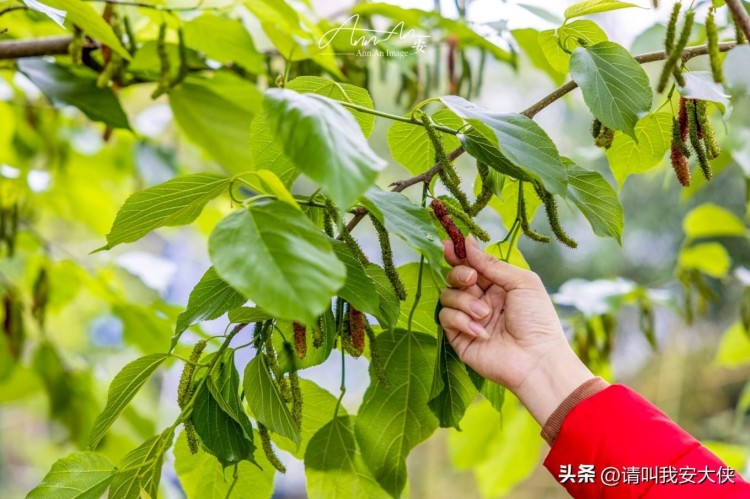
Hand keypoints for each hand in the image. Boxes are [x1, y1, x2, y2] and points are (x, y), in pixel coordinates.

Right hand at [439, 236, 594, 424]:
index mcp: (497, 286)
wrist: (536, 359)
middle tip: (472, 280)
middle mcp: (481, 300)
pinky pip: (446, 318)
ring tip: (485, 314)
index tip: (448, 245)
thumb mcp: (521, 282)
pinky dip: (462, 321)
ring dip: (465, 302)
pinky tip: (481, 331)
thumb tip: (468, 242)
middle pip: (455, 277)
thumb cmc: (537, 320)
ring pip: (447, 296)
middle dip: (460, 274)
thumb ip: (491, 264)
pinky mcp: (459, 338)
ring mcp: (468, 319)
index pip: (471, 265)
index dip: (458, 255)